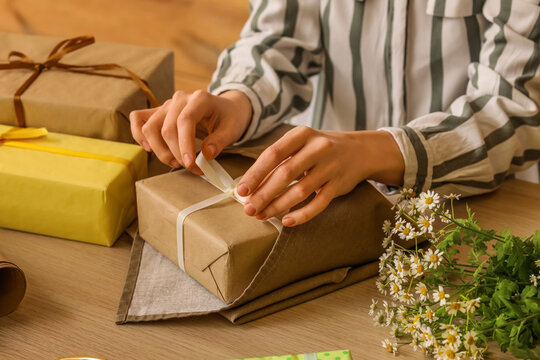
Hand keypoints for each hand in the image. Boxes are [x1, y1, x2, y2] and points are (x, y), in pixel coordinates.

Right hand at [129, 89, 251, 171]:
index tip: (190, 163)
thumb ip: (220, 141)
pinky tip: (149, 149)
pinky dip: (140, 135)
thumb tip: (206, 154)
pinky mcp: (159, 112)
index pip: (185, 120)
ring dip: (160, 150)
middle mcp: (180, 99)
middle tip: (191, 168)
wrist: (227, 109)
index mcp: (200, 99)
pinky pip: (139, 119)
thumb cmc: (230, 118)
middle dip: (176, 153)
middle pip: (167, 128)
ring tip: (175, 163)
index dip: (185, 144)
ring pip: (151, 127)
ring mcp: (167, 105)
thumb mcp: (232, 129)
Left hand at [236, 126, 403, 226]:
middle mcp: (317, 148)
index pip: (273, 154)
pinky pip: (318, 203)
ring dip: (278, 206)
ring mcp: (330, 167)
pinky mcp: (339, 185)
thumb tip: (251, 186)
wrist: (361, 150)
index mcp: (302, 135)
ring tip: (262, 216)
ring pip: (300, 191)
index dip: (255, 173)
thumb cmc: (321, 148)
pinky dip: (302, 214)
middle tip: (248, 209)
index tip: (242, 190)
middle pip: (285, 174)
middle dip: (263, 194)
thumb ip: (279, 161)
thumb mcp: (301, 144)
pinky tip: (287, 221)